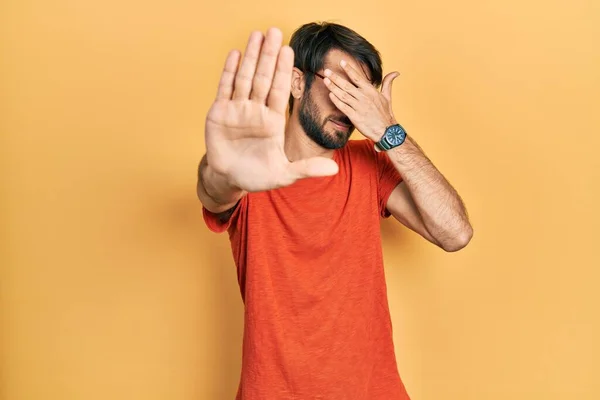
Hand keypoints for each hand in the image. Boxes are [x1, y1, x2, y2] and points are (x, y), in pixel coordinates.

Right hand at [205, 28, 338, 192]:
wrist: (229, 179)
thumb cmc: (257, 176)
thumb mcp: (284, 174)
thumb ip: (307, 169)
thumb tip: (334, 169)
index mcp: (273, 121)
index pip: (280, 90)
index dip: (284, 71)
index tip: (289, 50)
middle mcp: (257, 110)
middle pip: (264, 78)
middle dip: (269, 56)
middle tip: (275, 31)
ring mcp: (238, 109)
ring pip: (245, 78)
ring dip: (251, 57)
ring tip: (257, 35)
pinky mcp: (219, 112)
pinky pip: (225, 88)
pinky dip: (229, 71)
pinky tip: (236, 54)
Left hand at [322, 60, 399, 141]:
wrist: (386, 132)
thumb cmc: (385, 114)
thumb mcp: (387, 97)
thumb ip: (388, 83)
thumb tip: (395, 73)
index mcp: (371, 91)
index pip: (358, 77)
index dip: (349, 69)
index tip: (341, 62)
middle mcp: (364, 97)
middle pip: (347, 85)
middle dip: (336, 77)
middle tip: (327, 71)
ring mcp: (359, 107)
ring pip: (343, 95)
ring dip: (333, 87)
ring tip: (325, 80)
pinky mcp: (355, 117)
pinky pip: (343, 107)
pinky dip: (336, 101)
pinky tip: (330, 95)